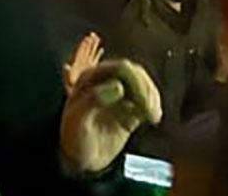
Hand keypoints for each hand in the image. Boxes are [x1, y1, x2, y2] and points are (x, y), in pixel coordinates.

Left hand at [60, 42, 162, 175]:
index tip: (142, 102)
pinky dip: (153, 107)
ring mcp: (119, 95)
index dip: (136, 80)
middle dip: (146, 90)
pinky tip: (153, 118)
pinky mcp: (129, 110)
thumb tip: (119, 86)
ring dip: (152, 98)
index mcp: (92, 77)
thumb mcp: (77, 118)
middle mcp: (106, 82)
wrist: (80, 160)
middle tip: (151, 111)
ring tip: (153, 116)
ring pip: (143, 86)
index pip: (120, 68)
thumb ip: (94, 98)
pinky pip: (146, 102)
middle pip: (135, 74)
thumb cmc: (74, 137)